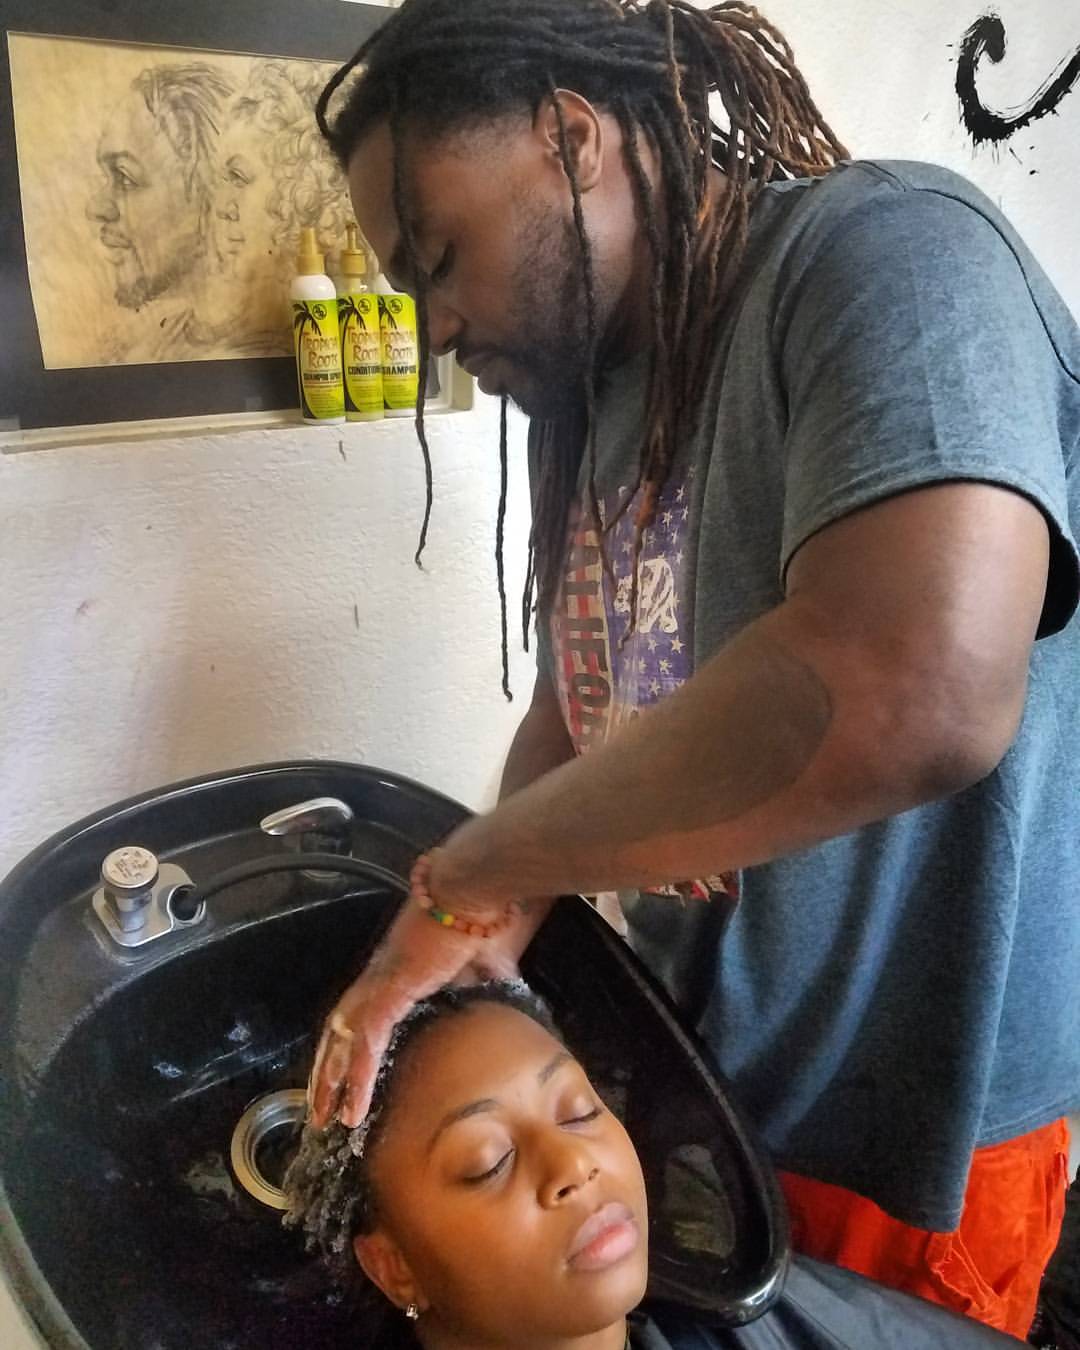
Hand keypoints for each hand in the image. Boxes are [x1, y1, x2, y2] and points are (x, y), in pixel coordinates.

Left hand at [308, 856, 553, 1128]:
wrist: (474, 887)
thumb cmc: (481, 915)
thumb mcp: (487, 959)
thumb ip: (488, 978)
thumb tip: (504, 989)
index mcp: (399, 969)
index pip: (364, 1013)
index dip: (352, 1045)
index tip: (345, 1074)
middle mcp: (381, 976)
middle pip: (339, 1029)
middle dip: (327, 1068)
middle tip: (318, 1108)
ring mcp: (382, 981)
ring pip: (343, 1039)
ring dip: (331, 1078)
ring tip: (323, 1116)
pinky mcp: (391, 989)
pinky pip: (368, 1041)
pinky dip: (359, 1075)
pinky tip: (354, 1105)